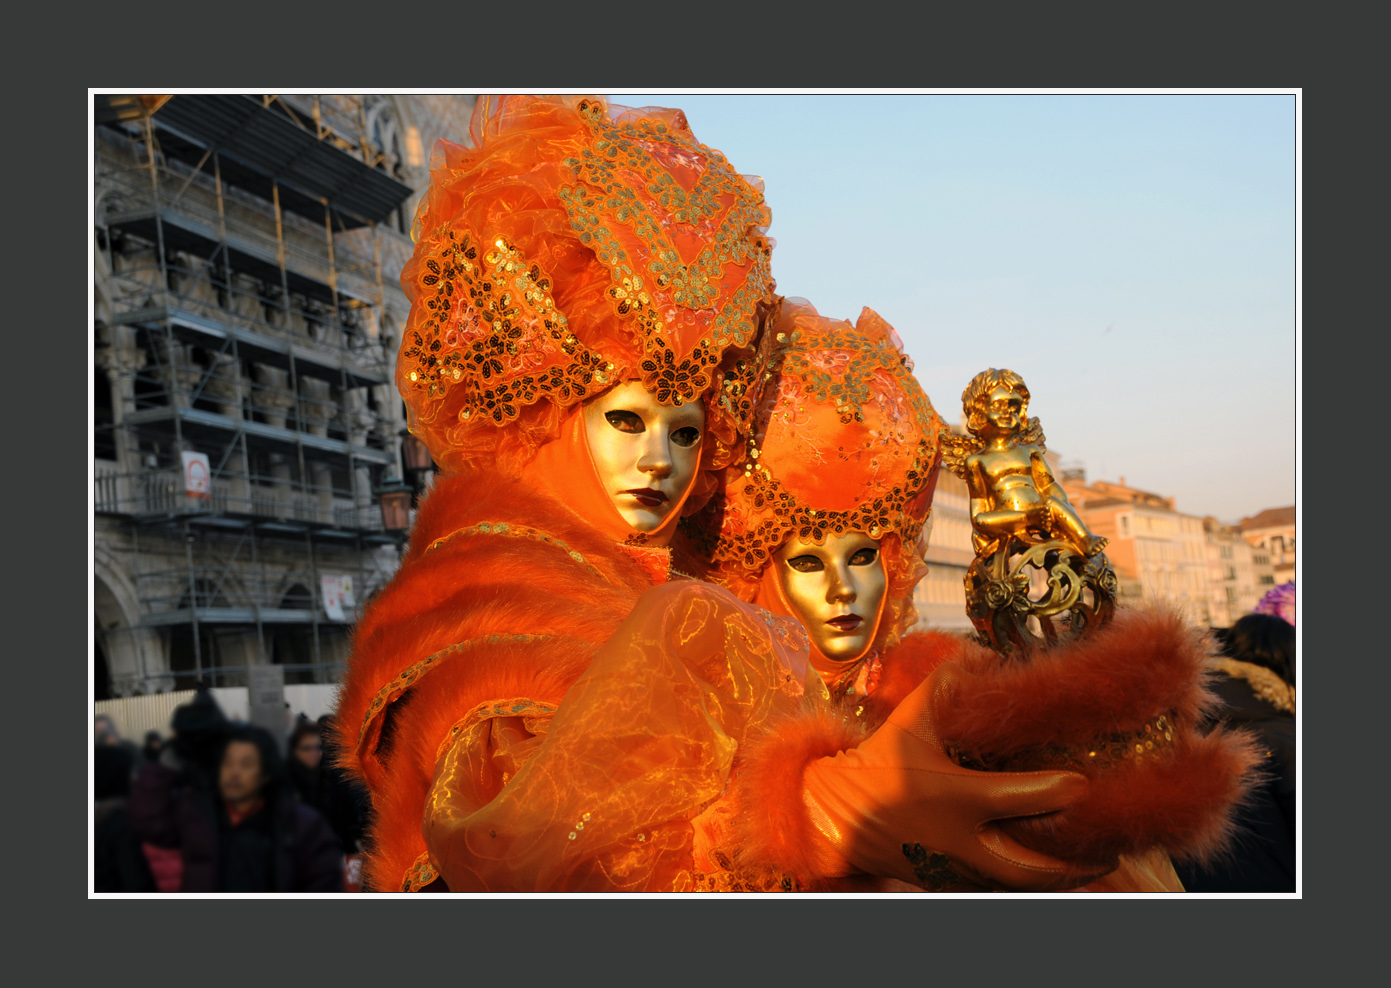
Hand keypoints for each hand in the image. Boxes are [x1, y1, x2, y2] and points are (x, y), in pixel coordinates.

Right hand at [801, 662, 1097, 890]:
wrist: (838, 815)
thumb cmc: (879, 765)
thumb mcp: (910, 719)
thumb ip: (948, 684)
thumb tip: (985, 655)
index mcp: (954, 795)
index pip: (1020, 798)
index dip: (1060, 791)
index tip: (1085, 783)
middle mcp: (960, 838)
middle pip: (1030, 865)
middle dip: (1074, 862)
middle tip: (1110, 850)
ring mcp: (956, 867)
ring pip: (1020, 884)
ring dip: (1061, 879)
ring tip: (1097, 864)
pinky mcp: (950, 881)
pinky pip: (1001, 889)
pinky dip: (1033, 884)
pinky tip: (1056, 872)